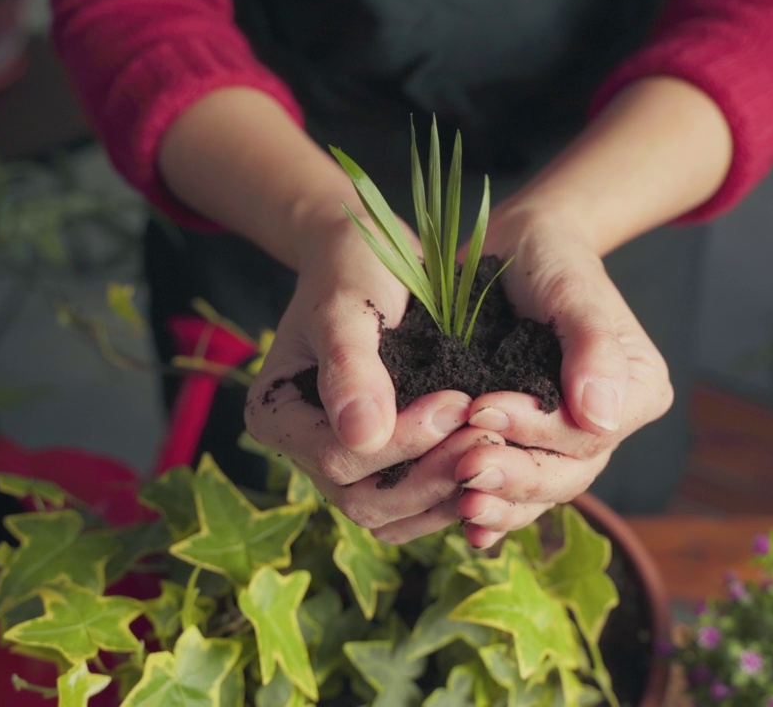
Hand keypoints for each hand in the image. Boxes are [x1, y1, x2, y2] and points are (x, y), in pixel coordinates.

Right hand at [244, 219, 473, 539]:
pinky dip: (455, 493)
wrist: (373, 257)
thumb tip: (363, 436)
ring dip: (448, 493)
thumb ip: (350, 366)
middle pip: (365, 502)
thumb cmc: (352, 267)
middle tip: (487, 435)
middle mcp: (305, 452)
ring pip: (395, 516)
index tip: (456, 404)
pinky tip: (496, 465)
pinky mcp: (386, 466)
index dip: (402, 443)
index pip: (337, 459)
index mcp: (276, 417)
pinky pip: (417, 505)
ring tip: (495, 450)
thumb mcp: (347, 305)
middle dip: (430, 476)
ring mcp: (346, 466)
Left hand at [452, 217, 673, 547]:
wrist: (515, 251)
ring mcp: (564, 442)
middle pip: (567, 472)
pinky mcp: (524, 445)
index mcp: (635, 390)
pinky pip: (514, 491)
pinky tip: (465, 528)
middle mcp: (606, 425)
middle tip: (465, 469)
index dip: (538, 431)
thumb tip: (601, 416)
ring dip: (501, 503)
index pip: (591, 433)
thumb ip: (593, 345)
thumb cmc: (551, 258)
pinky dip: (492, 512)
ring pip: (541, 492)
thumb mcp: (572, 287)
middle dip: (516, 476)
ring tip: (461, 504)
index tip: (484, 410)